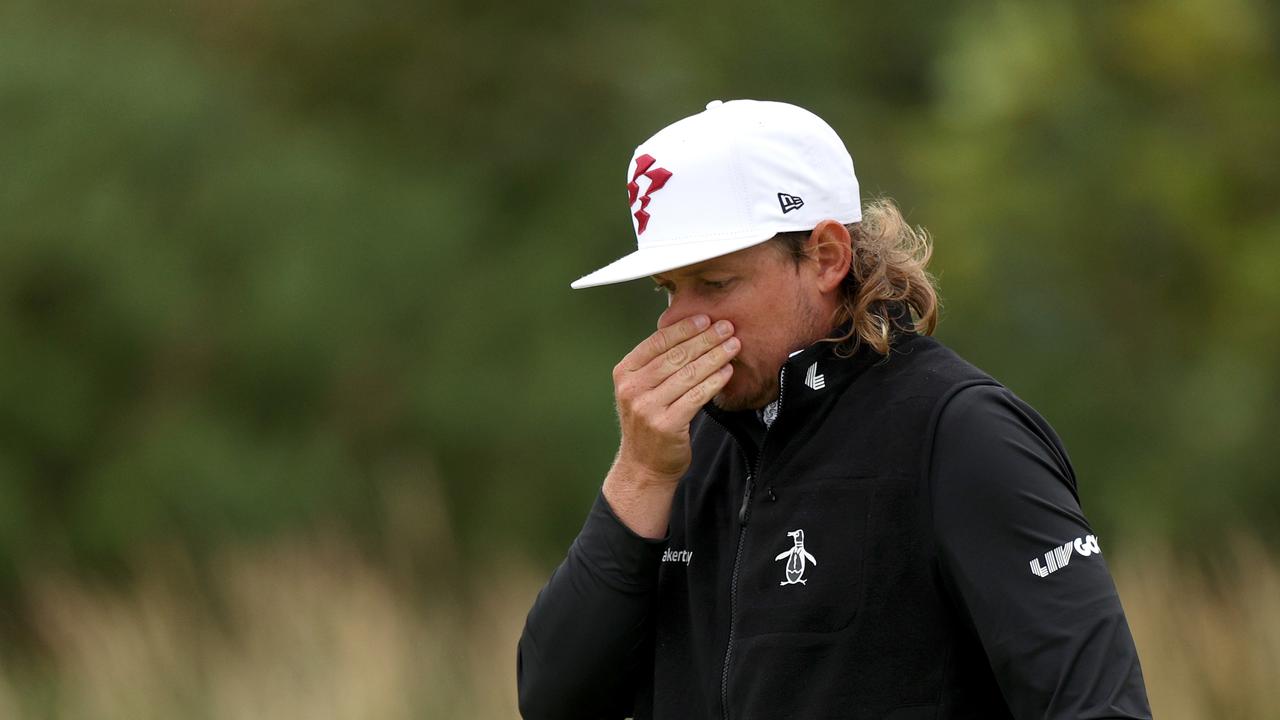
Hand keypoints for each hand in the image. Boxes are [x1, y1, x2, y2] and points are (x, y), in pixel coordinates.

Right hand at [611, 314, 739, 485]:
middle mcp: (632, 388)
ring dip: (715, 356)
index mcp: (625, 372)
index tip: (706, 318)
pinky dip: (714, 381)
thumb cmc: (649, 421)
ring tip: (733, 345)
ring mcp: (647, 407)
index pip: (657, 342)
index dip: (684, 328)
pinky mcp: (666, 424)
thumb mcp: (642, 389)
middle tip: (727, 327)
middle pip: (675, 356)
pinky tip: (727, 371)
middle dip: (705, 339)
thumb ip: (657, 364)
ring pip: (688, 374)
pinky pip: (696, 396)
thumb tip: (690, 331)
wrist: (643, 466)